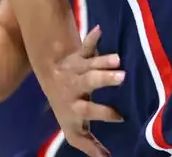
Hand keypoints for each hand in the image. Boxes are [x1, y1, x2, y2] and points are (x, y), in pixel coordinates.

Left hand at [43, 26, 124, 156]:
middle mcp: (75, 86)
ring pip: (89, 63)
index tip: (121, 116)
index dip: (103, 113)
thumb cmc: (68, 106)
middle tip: (122, 76)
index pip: (88, 111)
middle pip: (89, 82)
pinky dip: (91, 38)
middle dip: (103, 79)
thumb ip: (89, 143)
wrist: (50, 77)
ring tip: (117, 58)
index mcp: (74, 106)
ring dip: (103, 60)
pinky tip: (99, 29)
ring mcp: (76, 69)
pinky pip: (85, 45)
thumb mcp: (74, 127)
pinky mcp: (79, 55)